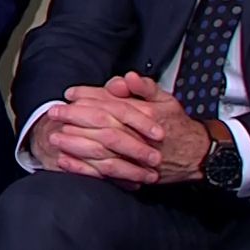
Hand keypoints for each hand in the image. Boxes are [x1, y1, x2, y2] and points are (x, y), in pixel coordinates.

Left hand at [67, 72, 209, 185]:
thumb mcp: (166, 99)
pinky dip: (83, 167)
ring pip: (99, 148)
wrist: (196, 155)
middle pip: (100, 122)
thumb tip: (126, 78)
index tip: (69, 94)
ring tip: (55, 137)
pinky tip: (66, 161)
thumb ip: (144, 88)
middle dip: (74, 117)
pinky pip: (103, 170)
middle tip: (54, 112)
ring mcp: (134, 154)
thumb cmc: (178, 125)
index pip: (109, 101)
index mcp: (144, 112)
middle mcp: (137, 132)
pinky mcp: (131, 171)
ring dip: (74, 142)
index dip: (87, 96)